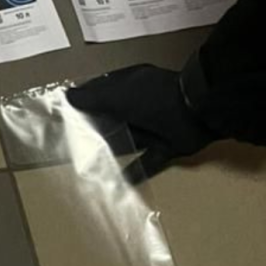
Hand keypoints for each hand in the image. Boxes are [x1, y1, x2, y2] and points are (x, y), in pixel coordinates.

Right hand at [66, 64, 211, 184]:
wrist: (199, 111)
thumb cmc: (153, 97)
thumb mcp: (118, 94)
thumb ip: (92, 97)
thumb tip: (67, 96)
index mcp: (130, 84)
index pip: (102, 92)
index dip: (85, 104)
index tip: (66, 117)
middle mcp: (141, 103)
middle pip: (114, 117)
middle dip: (98, 128)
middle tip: (75, 143)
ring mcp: (155, 126)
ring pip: (129, 139)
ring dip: (114, 149)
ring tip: (92, 162)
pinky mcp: (167, 148)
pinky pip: (147, 162)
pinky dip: (135, 172)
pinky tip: (119, 182)